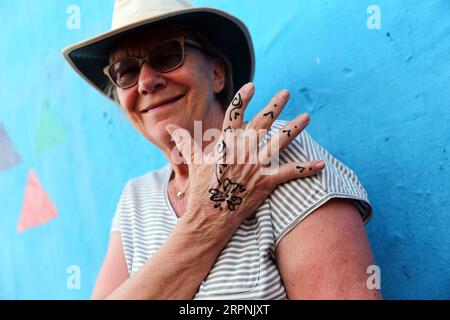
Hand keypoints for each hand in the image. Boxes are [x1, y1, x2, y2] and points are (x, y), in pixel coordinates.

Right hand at [165, 83, 324, 230]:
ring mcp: (255, 166)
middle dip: (274, 105)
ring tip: (307, 117)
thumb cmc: (200, 189)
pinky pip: (288, 174)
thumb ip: (185, 141)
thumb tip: (170, 129)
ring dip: (294, 129)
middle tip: (286, 92)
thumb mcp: (193, 163)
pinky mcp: (265, 183)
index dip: (243, 99)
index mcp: (225, 144)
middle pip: (261, 123)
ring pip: (278, 142)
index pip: (235, 114)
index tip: (252, 86)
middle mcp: (242, 151)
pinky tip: (320, 164)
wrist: (208, 217)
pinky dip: (305, 169)